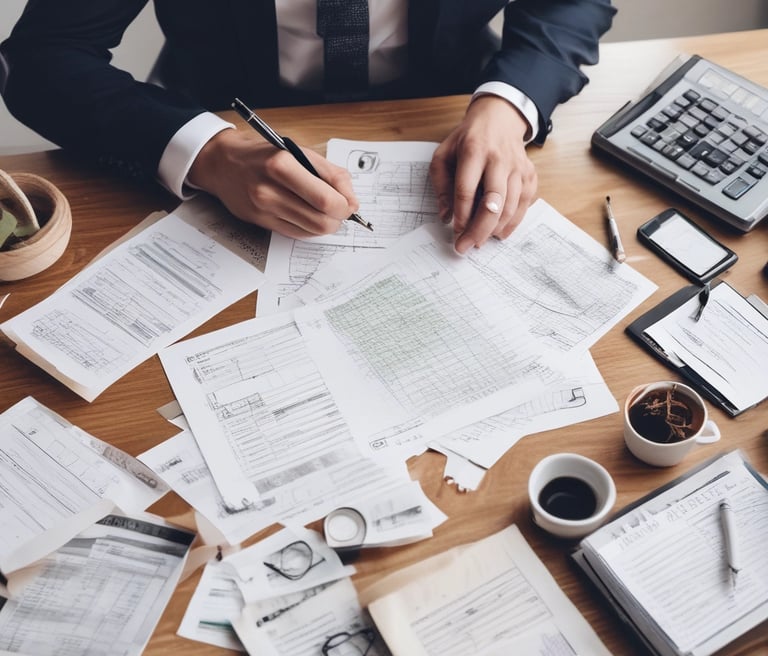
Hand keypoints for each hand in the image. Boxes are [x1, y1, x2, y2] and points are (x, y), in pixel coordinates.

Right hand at [188, 128, 358, 238]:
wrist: (223, 163)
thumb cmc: (264, 154)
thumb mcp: (298, 151)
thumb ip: (330, 173)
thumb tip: (352, 200)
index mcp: (282, 165)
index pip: (327, 199)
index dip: (346, 205)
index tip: (350, 202)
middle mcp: (270, 190)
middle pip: (321, 220)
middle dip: (339, 218)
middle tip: (340, 209)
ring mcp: (264, 209)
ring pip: (312, 230)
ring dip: (326, 224)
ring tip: (325, 211)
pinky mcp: (261, 223)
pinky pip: (298, 234)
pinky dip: (310, 228)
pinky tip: (308, 215)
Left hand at [430, 95, 537, 253]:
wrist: (499, 118)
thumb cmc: (467, 140)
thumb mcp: (444, 154)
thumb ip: (441, 185)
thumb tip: (446, 216)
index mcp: (473, 150)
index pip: (466, 189)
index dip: (461, 215)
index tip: (455, 232)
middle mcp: (499, 159)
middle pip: (493, 202)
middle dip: (479, 229)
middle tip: (467, 246)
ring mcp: (518, 167)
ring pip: (510, 206)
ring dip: (494, 229)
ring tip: (480, 242)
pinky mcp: (529, 175)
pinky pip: (524, 205)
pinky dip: (512, 223)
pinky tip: (499, 233)